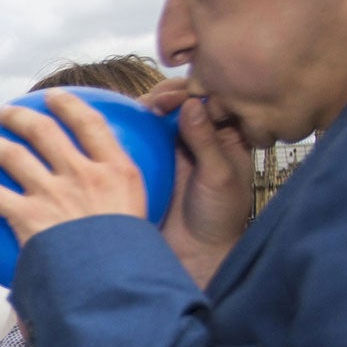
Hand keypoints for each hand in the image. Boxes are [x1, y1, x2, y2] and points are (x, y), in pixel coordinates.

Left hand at [0, 89, 148, 246]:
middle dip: (20, 117)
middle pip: (43, 132)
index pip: (89, 123)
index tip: (54, 97)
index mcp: (116, 169)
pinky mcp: (29, 216)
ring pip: (13, 156)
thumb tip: (114, 197)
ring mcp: (53, 193)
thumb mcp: (141, 215)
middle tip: (6, 113)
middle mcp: (82, 173)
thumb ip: (123, 197)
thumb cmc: (129, 256)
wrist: (112, 281)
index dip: (68, 104)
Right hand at [147, 84, 253, 288]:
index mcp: (224, 137)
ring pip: (159, 118)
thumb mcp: (218, 177)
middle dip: (167, 96)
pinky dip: (131, 130)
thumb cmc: (218, 218)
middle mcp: (198, 139)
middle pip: (181, 103)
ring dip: (147, 110)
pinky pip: (140, 140)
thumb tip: (192, 104)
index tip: (177, 98)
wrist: (195, 254)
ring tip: (137, 111)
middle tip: (154, 104)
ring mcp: (173, 151)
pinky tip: (121, 127)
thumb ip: (206, 141)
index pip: (209, 101)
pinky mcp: (151, 164)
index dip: (192, 91)